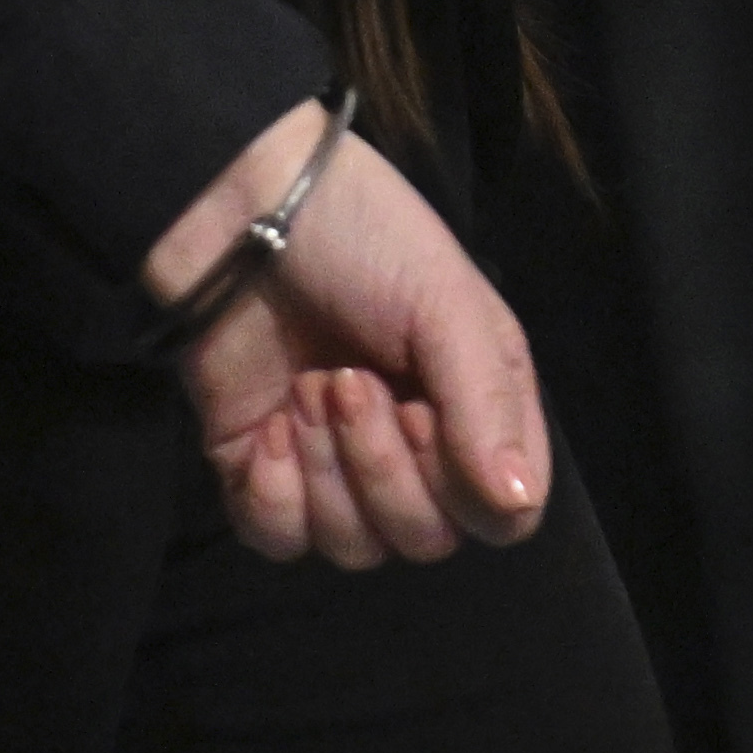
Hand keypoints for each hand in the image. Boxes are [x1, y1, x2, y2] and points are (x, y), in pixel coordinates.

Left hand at [147, 104, 549, 566]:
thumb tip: (515, 504)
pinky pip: (281, 540)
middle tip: (346, 378)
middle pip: (426, 540)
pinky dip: (274, 498)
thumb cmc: (359, 236)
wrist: (238, 205)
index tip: (423, 407)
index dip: (465, 487)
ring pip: (355, 547)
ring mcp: (334, 463)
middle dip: (382, 464)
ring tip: (308, 385)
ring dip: (328, 468)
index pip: (504, 515)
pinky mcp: (258, 470)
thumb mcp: (444, 301)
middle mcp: (413, 448)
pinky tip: (268, 432)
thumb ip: (486, 404)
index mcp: (474, 407)